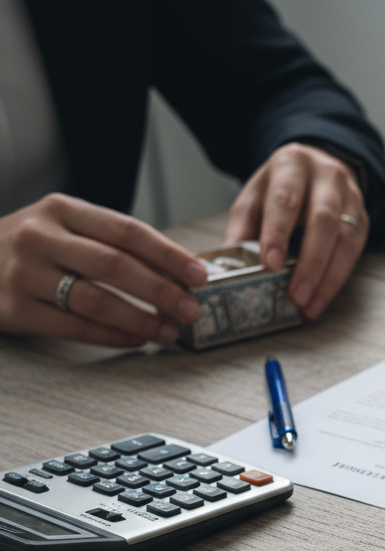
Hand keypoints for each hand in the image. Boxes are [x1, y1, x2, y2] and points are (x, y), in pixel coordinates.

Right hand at [0, 194, 206, 346]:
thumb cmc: (30, 249)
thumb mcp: (63, 229)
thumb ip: (111, 244)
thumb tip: (175, 273)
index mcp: (61, 210)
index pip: (126, 230)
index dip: (168, 254)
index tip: (199, 275)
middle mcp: (40, 237)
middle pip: (114, 265)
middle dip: (161, 291)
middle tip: (192, 309)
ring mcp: (24, 274)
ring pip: (95, 299)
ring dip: (141, 319)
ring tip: (169, 331)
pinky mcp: (14, 309)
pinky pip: (74, 327)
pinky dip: (112, 335)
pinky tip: (136, 340)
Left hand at [225, 142, 367, 320]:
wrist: (319, 168)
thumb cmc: (282, 187)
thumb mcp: (255, 196)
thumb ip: (242, 227)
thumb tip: (231, 266)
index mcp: (291, 164)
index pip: (285, 199)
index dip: (278, 233)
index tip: (270, 264)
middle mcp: (326, 177)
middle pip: (322, 220)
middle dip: (309, 262)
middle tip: (295, 294)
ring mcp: (350, 198)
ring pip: (344, 239)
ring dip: (326, 277)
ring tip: (308, 305)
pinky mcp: (363, 220)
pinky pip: (355, 252)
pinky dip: (337, 280)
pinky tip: (320, 299)